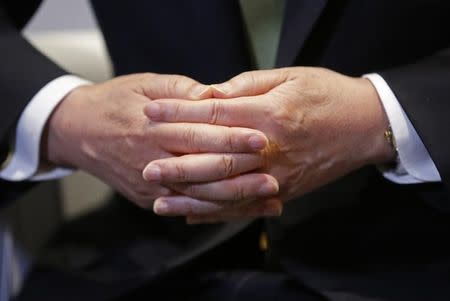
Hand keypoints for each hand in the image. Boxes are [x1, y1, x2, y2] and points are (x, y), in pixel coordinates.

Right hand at [42, 73, 270, 208]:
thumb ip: (182, 92)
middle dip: (241, 175)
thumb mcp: (146, 84)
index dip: (232, 138)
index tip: (261, 140)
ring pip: (198, 197)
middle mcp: (152, 160)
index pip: (200, 135)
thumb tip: (215, 96)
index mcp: (153, 127)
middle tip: (273, 177)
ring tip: (267, 200)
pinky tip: (240, 211)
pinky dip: (214, 212)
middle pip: (203, 171)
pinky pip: (185, 208)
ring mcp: (149, 186)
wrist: (76, 131)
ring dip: (235, 200)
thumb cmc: (115, 102)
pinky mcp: (148, 199)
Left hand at [143, 67, 395, 221]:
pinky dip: (218, 213)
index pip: (212, 116)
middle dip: (176, 163)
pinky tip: (194, 215)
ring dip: (191, 198)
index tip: (151, 113)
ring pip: (226, 191)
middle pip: (214, 159)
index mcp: (268, 115)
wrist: (366, 126)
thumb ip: (247, 86)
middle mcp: (269, 149)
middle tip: (145, 168)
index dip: (178, 113)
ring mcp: (277, 174)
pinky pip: (246, 206)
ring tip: (160, 202)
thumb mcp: (290, 77)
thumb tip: (211, 96)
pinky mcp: (284, 190)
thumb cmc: (328, 95)